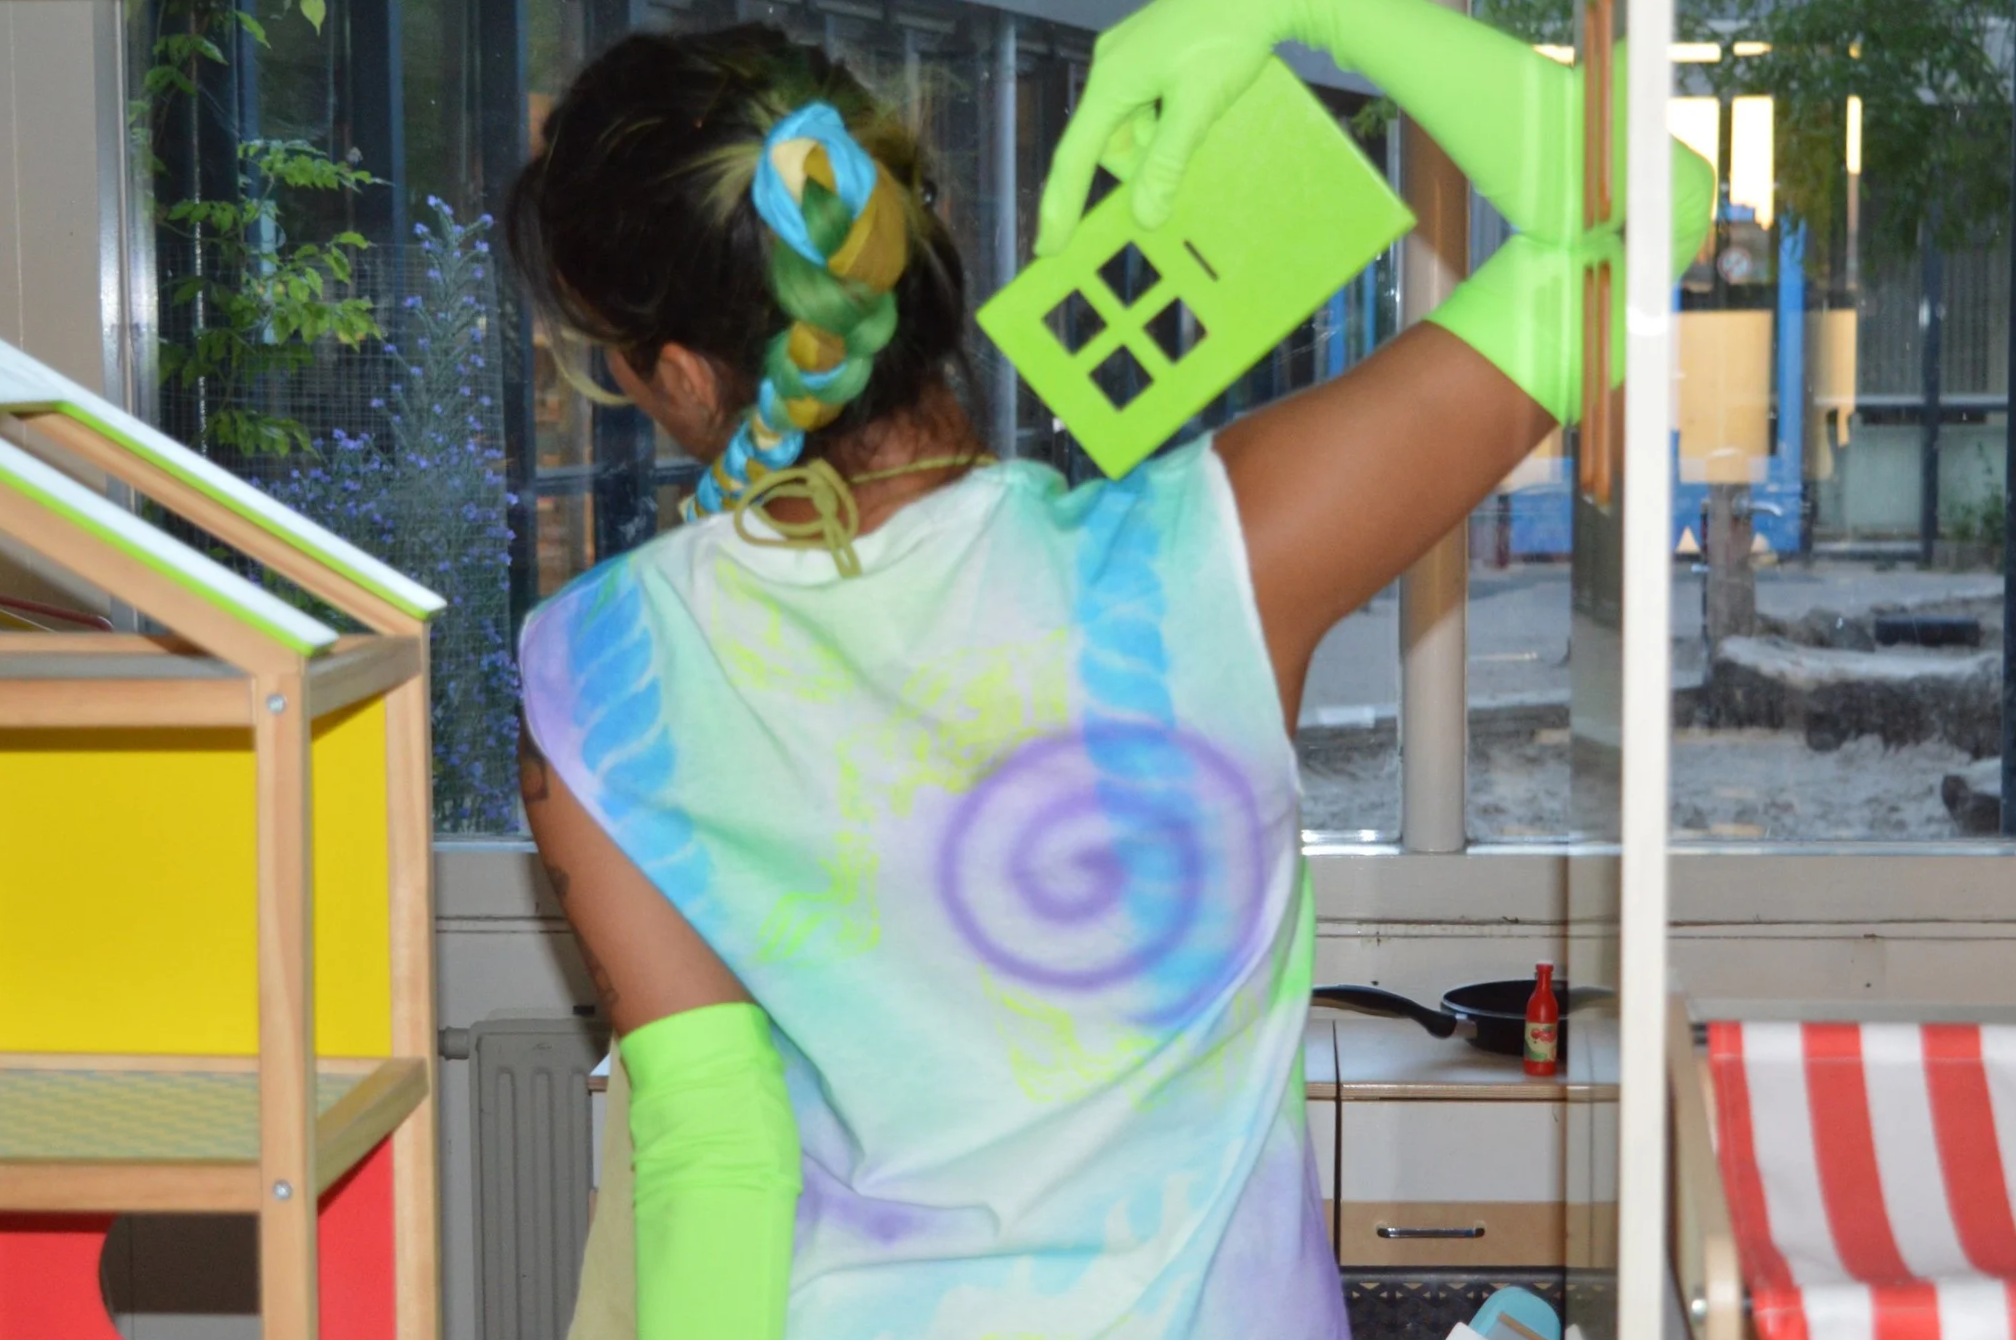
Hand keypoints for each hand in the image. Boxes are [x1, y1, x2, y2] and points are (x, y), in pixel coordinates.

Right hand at [1035, 0, 1295, 255]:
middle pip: (1109, 144)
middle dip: (1143, 162)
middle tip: (1189, 148)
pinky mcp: (1151, 50)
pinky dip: (1169, 119)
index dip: (1060, 207)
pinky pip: (1148, 104)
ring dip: (1161, 140)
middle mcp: (1109, 67)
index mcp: (1111, 82)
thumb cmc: (1228, 37)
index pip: (1075, 157)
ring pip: (1132, 126)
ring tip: (1202, 117)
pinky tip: (1200, 103)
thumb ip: (1167, 163)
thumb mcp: (1198, 106)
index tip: (1048, 248)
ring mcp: (1130, 55)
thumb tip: (1144, 218)